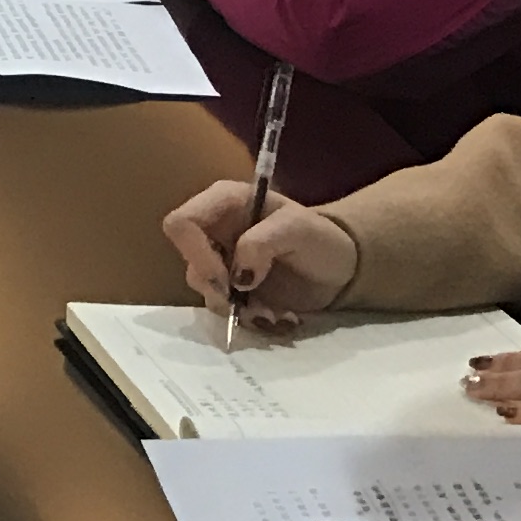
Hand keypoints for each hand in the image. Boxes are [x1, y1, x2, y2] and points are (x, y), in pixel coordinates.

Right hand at [162, 177, 360, 328]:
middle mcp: (215, 231)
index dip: (195, 253)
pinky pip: (223, 308)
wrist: (339, 269)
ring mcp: (222, 261)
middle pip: (189, 262)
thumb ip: (262, 242)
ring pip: (204, 290)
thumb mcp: (297, 229)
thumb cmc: (320, 238)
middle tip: (249, 300)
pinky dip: (246, 318)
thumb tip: (236, 275)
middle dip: (218, 288)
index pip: (181, 224)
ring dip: (236, 308)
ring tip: (271, 311)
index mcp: (224, 203)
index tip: (227, 279)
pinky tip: (272, 314)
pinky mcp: (233, 289)